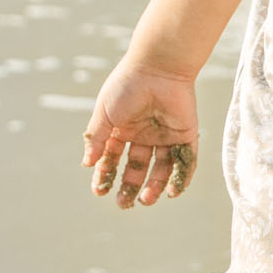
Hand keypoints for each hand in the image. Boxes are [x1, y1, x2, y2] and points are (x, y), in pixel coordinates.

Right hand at [82, 62, 199, 209]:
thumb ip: (97, 138)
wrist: (158, 67)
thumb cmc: (127, 85)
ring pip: (161, 168)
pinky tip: (172, 192)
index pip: (113, 158)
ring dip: (154, 187)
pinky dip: (180, 178)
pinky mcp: (186, 134)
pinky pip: (186, 161)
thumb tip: (87, 164)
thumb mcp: (105, 113)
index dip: (106, 175)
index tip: (99, 191)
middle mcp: (143, 135)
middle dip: (129, 187)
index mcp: (122, 129)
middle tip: (124, 204)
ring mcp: (165, 136)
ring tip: (145, 200)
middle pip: (136, 167)